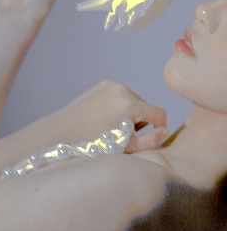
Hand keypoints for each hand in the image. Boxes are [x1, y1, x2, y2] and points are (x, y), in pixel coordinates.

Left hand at [53, 80, 168, 151]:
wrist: (64, 130)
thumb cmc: (94, 143)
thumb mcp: (125, 147)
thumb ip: (151, 141)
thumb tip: (165, 130)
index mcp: (130, 104)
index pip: (159, 113)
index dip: (159, 127)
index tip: (150, 136)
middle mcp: (122, 89)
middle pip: (145, 106)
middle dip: (140, 120)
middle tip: (122, 133)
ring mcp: (111, 84)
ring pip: (133, 100)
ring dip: (129, 112)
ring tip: (112, 124)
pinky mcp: (103, 83)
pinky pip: (120, 94)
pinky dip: (119, 104)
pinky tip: (105, 115)